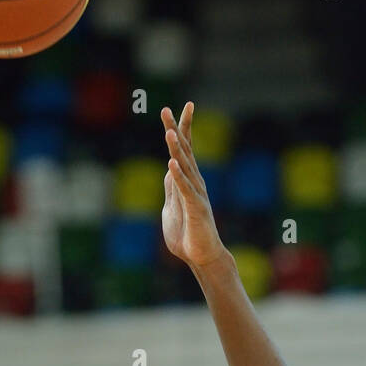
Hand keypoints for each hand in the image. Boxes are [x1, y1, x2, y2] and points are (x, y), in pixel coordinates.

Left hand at [160, 103, 226, 268]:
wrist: (201, 257)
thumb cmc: (187, 234)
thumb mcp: (172, 207)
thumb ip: (172, 188)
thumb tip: (169, 169)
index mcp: (188, 180)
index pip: (183, 150)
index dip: (180, 129)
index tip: (174, 109)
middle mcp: (194, 182)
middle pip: (183, 151)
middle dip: (175, 129)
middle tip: (165, 109)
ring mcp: (196, 194)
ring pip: (185, 166)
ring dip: (176, 148)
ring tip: (168, 131)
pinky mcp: (196, 208)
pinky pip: (185, 189)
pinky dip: (178, 176)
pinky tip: (172, 163)